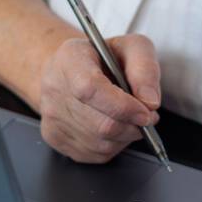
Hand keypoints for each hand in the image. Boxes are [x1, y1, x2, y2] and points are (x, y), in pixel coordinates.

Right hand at [39, 32, 160, 163]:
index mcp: (71, 59)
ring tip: (130, 118)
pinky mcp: (54, 137)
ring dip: (126, 136)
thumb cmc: (102, 58)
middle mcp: (55, 88)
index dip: (123, 106)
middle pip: (100, 123)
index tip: (145, 111)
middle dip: (133, 124)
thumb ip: (145, 68)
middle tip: (146, 115)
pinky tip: (114, 127)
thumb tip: (150, 102)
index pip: (90, 89)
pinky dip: (114, 145)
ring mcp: (51, 116)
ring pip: (101, 143)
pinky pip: (95, 154)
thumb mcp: (131, 47)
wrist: (70, 70)